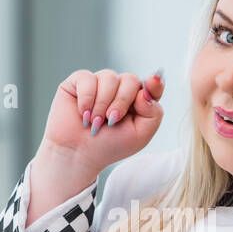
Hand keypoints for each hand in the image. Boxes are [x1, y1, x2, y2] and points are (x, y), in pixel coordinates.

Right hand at [39, 68, 164, 174]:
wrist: (78, 154)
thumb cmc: (110, 145)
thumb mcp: (140, 135)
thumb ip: (153, 113)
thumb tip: (145, 92)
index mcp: (138, 100)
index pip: (151, 85)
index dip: (154, 84)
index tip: (153, 83)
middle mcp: (120, 88)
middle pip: (130, 80)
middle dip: (121, 102)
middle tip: (111, 122)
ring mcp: (100, 83)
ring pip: (109, 77)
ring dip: (102, 104)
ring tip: (94, 123)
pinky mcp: (79, 82)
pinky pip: (87, 78)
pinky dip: (86, 98)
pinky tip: (84, 114)